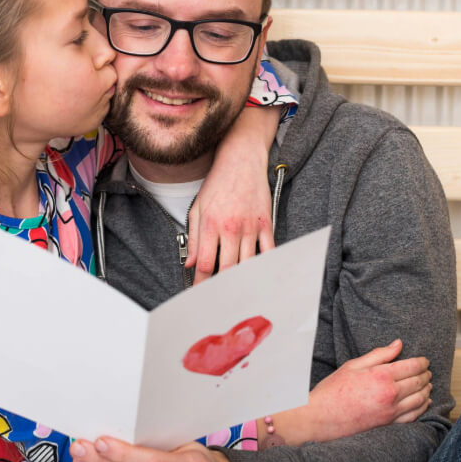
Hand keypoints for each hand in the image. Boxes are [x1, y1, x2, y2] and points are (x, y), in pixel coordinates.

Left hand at [186, 108, 277, 283]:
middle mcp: (232, 228)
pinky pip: (269, 251)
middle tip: (219, 302)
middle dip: (222, 288)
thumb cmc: (218, 182)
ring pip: (248, 264)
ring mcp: (252, 227)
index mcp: (211, 225)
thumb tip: (191, 262)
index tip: (200, 294)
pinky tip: (262, 277)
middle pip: (227, 269)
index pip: (206, 264)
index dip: (202, 283)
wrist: (241, 159)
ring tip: (238, 295)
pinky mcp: (267, 224)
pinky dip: (266, 266)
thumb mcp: (198, 207)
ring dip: (243, 281)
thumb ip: (194, 237)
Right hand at [271, 339, 431, 446]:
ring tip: (428, 384)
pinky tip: (425, 402)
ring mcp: (391, 411)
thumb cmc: (333, 390)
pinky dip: (422, 408)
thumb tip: (398, 344)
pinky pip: (413, 416)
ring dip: (427, 390)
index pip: (412, 366)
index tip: (424, 360)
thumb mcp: (354, 365)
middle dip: (426, 374)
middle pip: (418, 382)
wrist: (321, 417)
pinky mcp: (389, 424)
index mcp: (382, 376)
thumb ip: (379, 355)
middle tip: (427, 370)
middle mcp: (390, 394)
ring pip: (420, 399)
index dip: (422, 362)